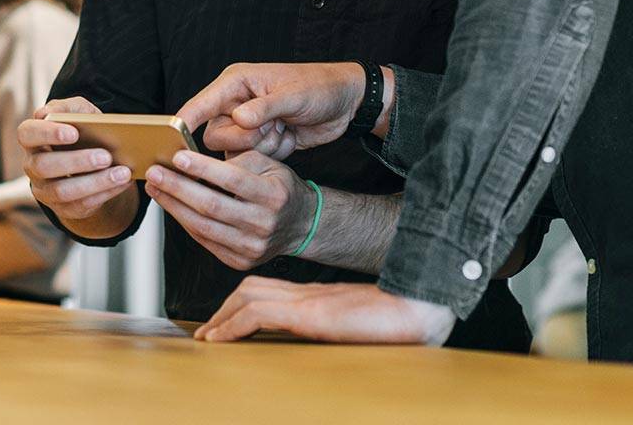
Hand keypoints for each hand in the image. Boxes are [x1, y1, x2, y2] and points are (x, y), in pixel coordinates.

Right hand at [18, 97, 133, 221]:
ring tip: (122, 173)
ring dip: (95, 182)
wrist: (93, 161)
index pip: (27, 134)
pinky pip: (81, 206)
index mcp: (32, 139)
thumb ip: (68, 108)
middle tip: (106, 156)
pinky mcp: (63, 208)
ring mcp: (45, 190)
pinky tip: (123, 183)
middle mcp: (33, 166)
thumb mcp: (79, 113)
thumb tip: (49, 113)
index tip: (74, 133)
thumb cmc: (83, 131)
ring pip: (62, 192)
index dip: (47, 134)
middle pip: (44, 166)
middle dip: (76, 161)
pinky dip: (105, 194)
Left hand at [144, 150, 315, 270]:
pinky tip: (171, 205)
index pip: (233, 180)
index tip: (177, 157)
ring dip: (173, 206)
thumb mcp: (269, 164)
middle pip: (212, 206)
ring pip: (203, 227)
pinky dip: (185, 221)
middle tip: (154, 173)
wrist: (300, 225)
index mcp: (274, 195)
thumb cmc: (279, 189)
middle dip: (177, 188)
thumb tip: (197, 161)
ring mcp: (252, 247)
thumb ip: (238, 161)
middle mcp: (264, 224)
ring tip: (156, 188)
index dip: (203, 169)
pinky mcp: (240, 261)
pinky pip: (204, 241)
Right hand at [177, 62, 369, 154]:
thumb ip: (265, 108)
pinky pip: (252, 160)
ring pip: (234, 151)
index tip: (169, 136)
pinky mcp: (259, 142)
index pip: (201, 103)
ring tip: (283, 129)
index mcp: (236, 83)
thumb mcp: (293, 95)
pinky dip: (272, 153)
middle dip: (245, 139)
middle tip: (272, 126)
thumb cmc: (319, 87)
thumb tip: (238, 118)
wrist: (344, 103)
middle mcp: (235, 103)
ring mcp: (246, 125)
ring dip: (262, 147)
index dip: (185, 120)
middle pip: (215, 136)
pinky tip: (288, 137)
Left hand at [194, 280, 456, 344]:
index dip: (241, 304)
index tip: (223, 326)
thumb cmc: (405, 322)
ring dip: (221, 316)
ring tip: (207, 337)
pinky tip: (219, 340)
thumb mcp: (363, 329)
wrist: (426, 307)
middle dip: (224, 307)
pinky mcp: (311, 313)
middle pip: (253, 287)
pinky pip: (259, 314)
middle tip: (206, 331)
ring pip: (249, 295)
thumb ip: (342, 330)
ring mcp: (310, 300)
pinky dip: (232, 325)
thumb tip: (336, 344)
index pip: (270, 290)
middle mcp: (310, 293)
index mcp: (321, 297)